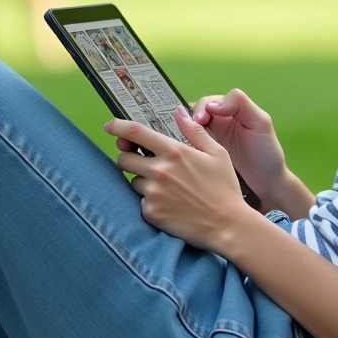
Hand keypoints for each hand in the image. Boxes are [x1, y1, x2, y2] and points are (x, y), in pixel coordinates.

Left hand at [104, 106, 255, 251]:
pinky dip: (150, 201)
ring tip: (168, 189)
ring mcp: (153, 193)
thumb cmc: (224, 188)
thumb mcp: (217, 153)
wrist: (227, 225)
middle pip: (124, 159)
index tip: (110, 126)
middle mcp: (159, 171)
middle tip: (146, 164)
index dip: (117, 126)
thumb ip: (194, 130)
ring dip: (143, 181)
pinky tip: (169, 204)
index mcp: (174, 152)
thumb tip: (178, 112)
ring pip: (133, 181)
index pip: (135, 132)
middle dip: (130, 159)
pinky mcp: (150, 213)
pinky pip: (140, 201)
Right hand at [191, 89, 287, 206]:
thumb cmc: (267, 152)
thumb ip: (241, 105)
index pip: (211, 100)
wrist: (266, 181)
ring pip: (193, 124)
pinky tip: (188, 147)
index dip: (204, 108)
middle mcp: (221, 118)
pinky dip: (187, 139)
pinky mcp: (208, 149)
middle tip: (192, 130)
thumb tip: (213, 105)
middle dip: (193, 117)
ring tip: (189, 139)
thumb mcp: (260, 122)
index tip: (201, 120)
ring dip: (188, 127)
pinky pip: (193, 139)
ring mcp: (214, 133)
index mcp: (233, 108)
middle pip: (199, 111)